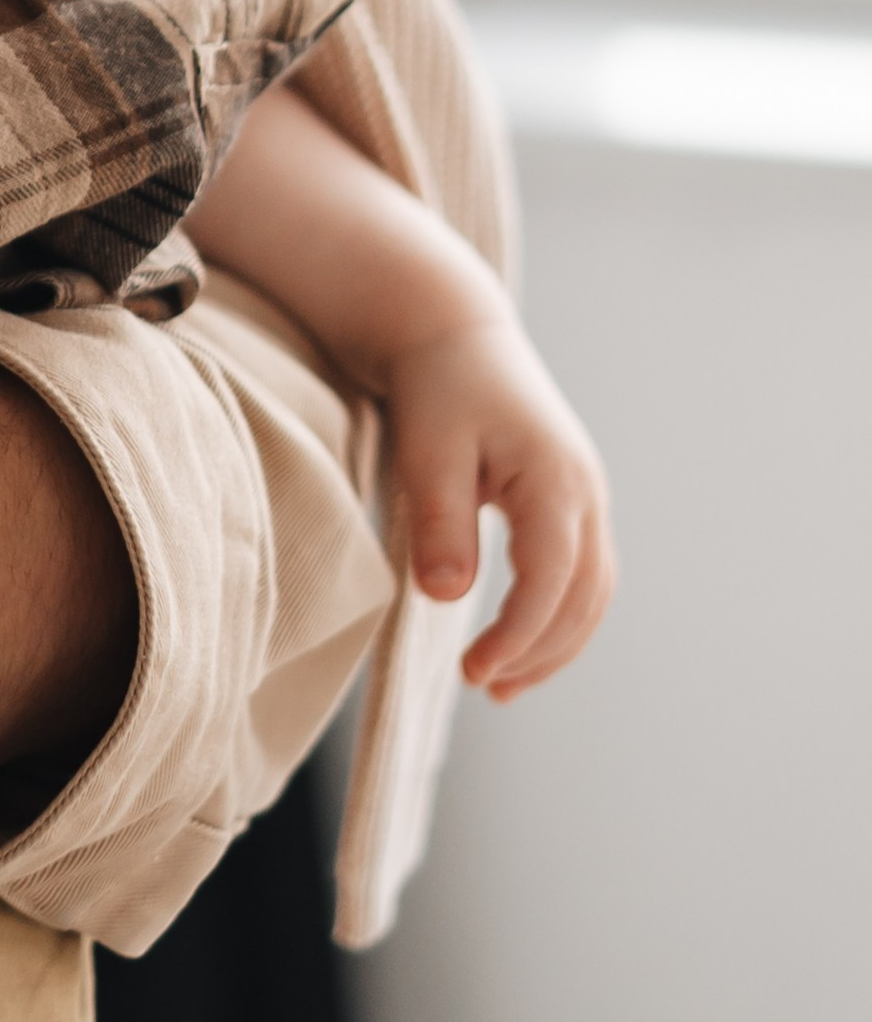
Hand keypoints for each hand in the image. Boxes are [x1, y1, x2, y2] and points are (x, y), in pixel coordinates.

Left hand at [385, 312, 615, 698]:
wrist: (452, 333)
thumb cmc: (437, 387)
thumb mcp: (428, 452)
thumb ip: (440, 522)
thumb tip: (448, 596)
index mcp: (556, 480)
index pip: (552, 580)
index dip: (518, 636)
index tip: (474, 672)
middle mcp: (586, 493)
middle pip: (585, 597)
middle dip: (541, 652)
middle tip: (486, 688)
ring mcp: (585, 497)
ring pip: (592, 591)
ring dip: (555, 644)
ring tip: (501, 684)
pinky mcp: (569, 501)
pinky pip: (580, 573)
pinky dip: (557, 615)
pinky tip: (518, 642)